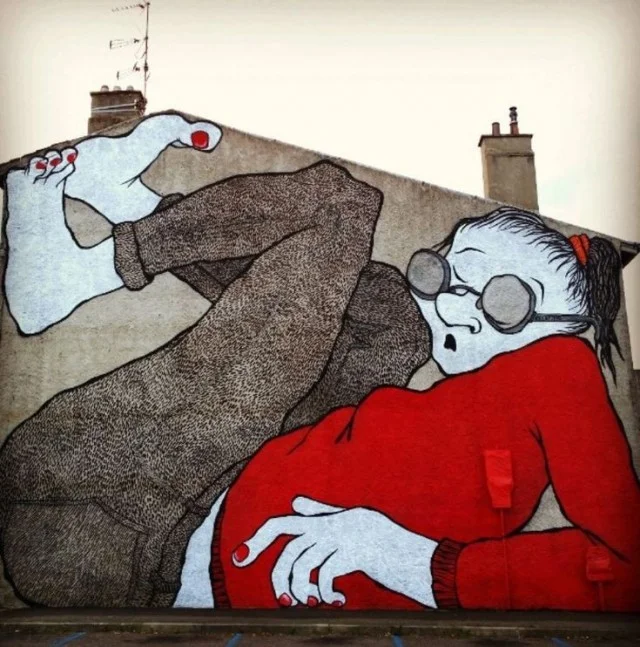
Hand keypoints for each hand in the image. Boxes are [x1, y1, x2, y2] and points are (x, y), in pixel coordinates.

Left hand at [232, 496, 437, 607]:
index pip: (282, 523)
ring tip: (314, 604)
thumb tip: (295, 502)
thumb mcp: (351, 522)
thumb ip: (322, 513)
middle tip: (282, 601)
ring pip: (304, 564)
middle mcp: (330, 525)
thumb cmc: (382, 541)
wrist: (417, 555)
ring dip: (304, 591)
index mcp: (326, 520)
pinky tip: (338, 600)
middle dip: (277, 577)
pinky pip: (326, 574)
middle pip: (287, 547)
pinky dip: (326, 593)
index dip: (257, 538)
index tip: (238, 558)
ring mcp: (342, 536)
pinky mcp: (355, 550)